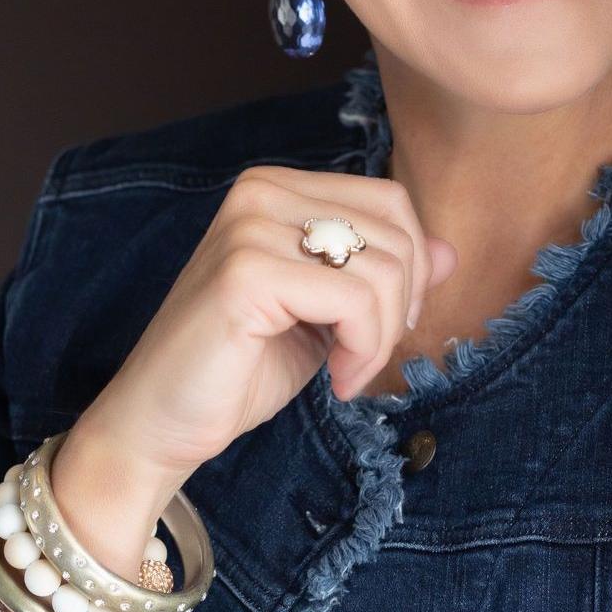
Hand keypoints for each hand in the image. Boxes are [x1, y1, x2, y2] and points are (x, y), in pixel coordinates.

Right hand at [69, 165, 457, 486]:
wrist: (160, 423)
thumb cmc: (240, 368)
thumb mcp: (328, 313)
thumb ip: (384, 274)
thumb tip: (451, 250)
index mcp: (277, 187)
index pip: (389, 199)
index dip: (410, 266)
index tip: (382, 325)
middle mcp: (260, 191)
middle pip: (394, 228)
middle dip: (401, 305)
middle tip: (364, 355)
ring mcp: (249, 227)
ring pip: (383, 267)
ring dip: (380, 338)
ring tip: (346, 370)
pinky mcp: (246, 273)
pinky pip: (354, 300)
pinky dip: (363, 351)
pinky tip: (335, 380)